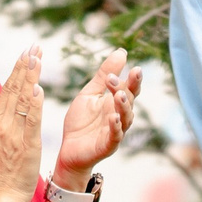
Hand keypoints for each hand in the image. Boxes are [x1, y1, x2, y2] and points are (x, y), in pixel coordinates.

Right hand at [0, 49, 44, 201]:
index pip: (7, 88)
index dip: (17, 68)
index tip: (26, 50)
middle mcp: (2, 123)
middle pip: (14, 89)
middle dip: (25, 66)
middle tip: (34, 46)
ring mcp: (13, 134)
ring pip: (22, 100)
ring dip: (30, 78)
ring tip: (37, 58)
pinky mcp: (26, 145)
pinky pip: (30, 122)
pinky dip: (34, 105)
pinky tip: (38, 90)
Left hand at [54, 49, 140, 179]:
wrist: (69, 149)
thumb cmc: (81, 122)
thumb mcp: (89, 94)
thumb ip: (104, 76)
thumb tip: (122, 52)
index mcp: (115, 103)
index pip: (129, 88)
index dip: (132, 78)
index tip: (132, 65)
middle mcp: (120, 115)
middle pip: (130, 100)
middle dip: (130, 87)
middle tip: (130, 74)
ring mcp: (116, 131)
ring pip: (126, 117)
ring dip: (124, 105)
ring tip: (119, 94)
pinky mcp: (108, 145)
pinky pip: (115, 135)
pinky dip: (116, 127)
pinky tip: (114, 117)